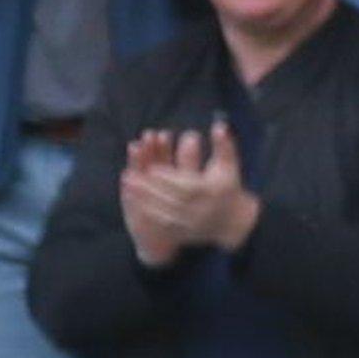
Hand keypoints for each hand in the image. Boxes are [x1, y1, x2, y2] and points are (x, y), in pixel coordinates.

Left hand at [120, 121, 258, 254]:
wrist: (232, 221)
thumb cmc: (228, 187)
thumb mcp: (229, 165)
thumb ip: (224, 145)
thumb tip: (219, 125)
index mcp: (209, 193)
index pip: (186, 186)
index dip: (168, 177)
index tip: (150, 167)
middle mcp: (198, 210)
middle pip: (170, 199)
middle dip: (148, 187)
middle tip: (129, 175)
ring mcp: (188, 224)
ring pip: (162, 212)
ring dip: (142, 199)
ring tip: (126, 185)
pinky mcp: (180, 233)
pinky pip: (160, 224)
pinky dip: (145, 212)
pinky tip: (132, 200)